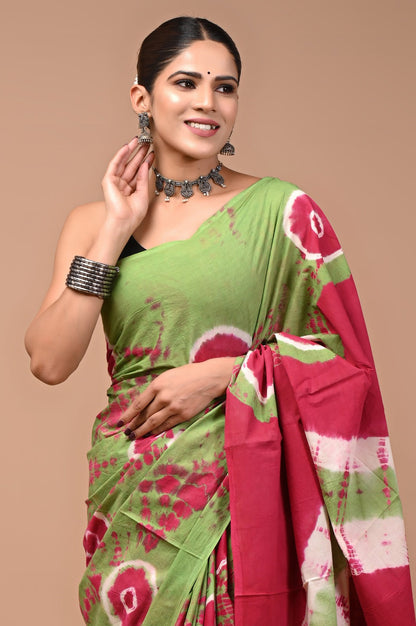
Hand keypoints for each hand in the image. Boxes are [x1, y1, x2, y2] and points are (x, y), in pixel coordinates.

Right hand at [101, 137, 154, 231]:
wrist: (124, 222)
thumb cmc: (133, 214)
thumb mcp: (143, 194)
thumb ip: (143, 178)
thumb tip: (145, 164)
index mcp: (130, 190)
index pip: (139, 172)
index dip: (145, 162)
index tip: (152, 153)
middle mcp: (122, 185)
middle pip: (132, 165)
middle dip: (139, 154)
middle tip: (147, 142)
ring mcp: (114, 182)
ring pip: (124, 163)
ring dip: (131, 151)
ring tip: (139, 140)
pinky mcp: (108, 181)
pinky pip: (114, 165)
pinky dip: (120, 155)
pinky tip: (127, 147)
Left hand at [117, 358, 235, 438]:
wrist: (209, 378)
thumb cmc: (188, 374)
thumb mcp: (168, 376)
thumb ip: (156, 388)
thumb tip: (144, 403)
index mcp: (158, 385)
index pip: (138, 404)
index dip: (128, 415)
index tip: (120, 423)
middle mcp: (163, 397)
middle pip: (144, 415)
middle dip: (134, 425)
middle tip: (126, 433)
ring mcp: (173, 407)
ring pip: (153, 423)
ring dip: (142, 431)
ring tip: (135, 436)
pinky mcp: (183, 415)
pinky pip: (166, 425)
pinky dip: (157, 430)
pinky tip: (152, 433)